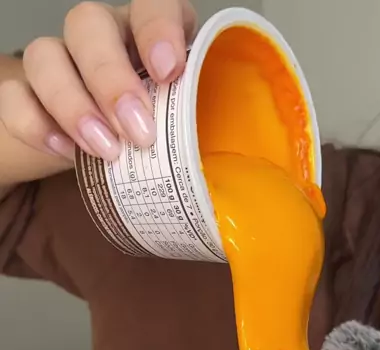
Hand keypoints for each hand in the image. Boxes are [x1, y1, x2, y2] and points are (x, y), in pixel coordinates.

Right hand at [0, 0, 196, 161]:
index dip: (158, 29)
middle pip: (87, 24)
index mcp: (146, 33)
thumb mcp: (184, 127)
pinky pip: (15, 97)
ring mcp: (58, 62)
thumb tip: (212, 156)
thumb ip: (192, 124)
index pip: (151, 3)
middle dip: (111, 79)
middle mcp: (100, 36)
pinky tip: (65, 151)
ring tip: (106, 150)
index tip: (168, 72)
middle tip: (139, 131)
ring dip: (73, 104)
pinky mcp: (25, 95)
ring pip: (44, 54)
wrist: (110, 155)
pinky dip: (37, 125)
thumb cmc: (158, 135)